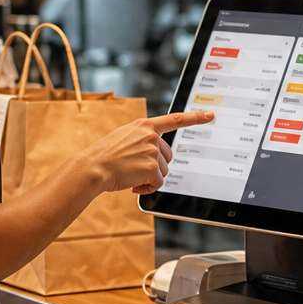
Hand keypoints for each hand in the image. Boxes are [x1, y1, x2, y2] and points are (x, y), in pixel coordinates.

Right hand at [84, 110, 213, 194]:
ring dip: (149, 178)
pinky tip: (133, 185)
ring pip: (163, 171)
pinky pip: (157, 184)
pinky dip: (147, 188)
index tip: (210, 115)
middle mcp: (151, 136)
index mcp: (144, 126)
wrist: (92, 168)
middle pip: (167, 156)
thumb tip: (155, 156)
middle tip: (133, 170)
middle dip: (154, 167)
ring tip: (129, 176)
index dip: (194, 117)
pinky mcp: (151, 167)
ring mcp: (152, 151)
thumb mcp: (123, 138)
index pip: (174, 120)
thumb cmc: (103, 156)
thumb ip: (141, 140)